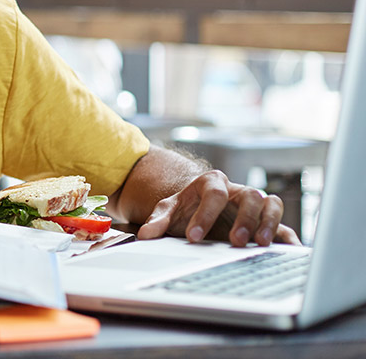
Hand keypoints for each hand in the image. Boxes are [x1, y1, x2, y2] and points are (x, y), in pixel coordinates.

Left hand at [136, 169, 299, 246]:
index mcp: (212, 182)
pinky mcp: (267, 221)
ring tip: (259, 245)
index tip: (193, 237)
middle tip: (234, 242)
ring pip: (271, 204)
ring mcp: (255, 205)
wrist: (199, 208)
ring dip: (268, 223)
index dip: (205, 214)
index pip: (214, 193)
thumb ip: (158, 220)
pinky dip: (288, 237)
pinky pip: (285, 225)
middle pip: (250, 196)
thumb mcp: (169, 210)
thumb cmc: (187, 208)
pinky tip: (287, 252)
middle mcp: (238, 190)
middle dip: (244, 219)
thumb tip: (146, 234)